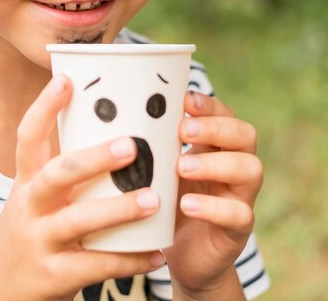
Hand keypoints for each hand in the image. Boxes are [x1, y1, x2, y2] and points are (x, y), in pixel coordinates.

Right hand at [0, 75, 165, 300]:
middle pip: (57, 174)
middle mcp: (29, 206)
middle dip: (93, 158)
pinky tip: (156, 253)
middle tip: (131, 145)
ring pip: (78, 221)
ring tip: (154, 200)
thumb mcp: (33, 198)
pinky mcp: (53, 275)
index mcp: (25, 181)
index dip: (44, 107)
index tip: (65, 79)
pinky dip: (129, 260)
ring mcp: (39, 241)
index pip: (28, 137)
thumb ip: (63, 174)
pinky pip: (95, 266)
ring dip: (118, 210)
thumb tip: (110, 134)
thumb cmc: (29, 232)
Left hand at [163, 91, 263, 297]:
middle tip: (183, 130)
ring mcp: (239, 197)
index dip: (209, 104)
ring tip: (182, 166)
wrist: (176, 255)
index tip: (184, 99)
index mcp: (212, 146)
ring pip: (250, 169)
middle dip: (215, 127)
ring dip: (215, 163)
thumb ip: (144, 143)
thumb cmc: (162, 201)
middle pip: (245, 134)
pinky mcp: (238, 230)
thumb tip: (104, 109)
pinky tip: (187, 204)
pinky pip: (240, 214)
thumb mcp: (154, 168)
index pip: (224, 114)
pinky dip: (214, 207)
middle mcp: (232, 166)